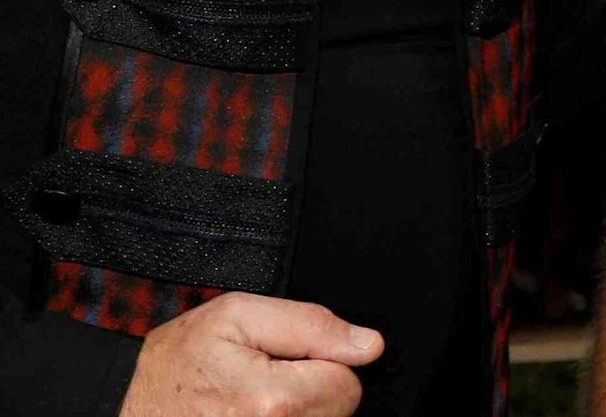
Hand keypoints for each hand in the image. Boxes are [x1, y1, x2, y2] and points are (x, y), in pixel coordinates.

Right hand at [119, 292, 382, 416]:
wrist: (121, 408)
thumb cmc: (173, 362)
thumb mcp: (237, 316)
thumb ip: (311, 325)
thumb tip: (368, 345)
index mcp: (270, 402)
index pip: (347, 385)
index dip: (323, 364)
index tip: (286, 360)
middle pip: (336, 413)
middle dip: (312, 391)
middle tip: (263, 379)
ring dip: (296, 412)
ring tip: (252, 401)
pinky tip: (252, 416)